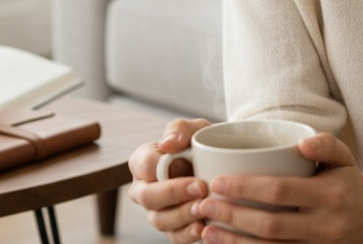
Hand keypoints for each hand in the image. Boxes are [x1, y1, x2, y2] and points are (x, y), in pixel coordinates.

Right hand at [128, 117, 212, 242]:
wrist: (220, 164)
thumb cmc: (201, 144)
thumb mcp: (194, 129)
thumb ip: (179, 130)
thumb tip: (167, 144)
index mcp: (143, 161)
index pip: (145, 167)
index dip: (168, 174)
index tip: (197, 179)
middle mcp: (143, 188)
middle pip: (148, 197)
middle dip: (175, 196)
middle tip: (202, 192)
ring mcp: (155, 210)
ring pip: (160, 220)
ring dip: (182, 216)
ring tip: (204, 210)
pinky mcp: (171, 227)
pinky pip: (173, 236)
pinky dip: (187, 234)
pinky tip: (202, 228)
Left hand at [192, 132, 362, 243]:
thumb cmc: (348, 182)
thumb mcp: (344, 158)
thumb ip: (326, 144)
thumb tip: (302, 144)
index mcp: (330, 194)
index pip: (281, 190)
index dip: (246, 188)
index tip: (217, 181)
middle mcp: (325, 225)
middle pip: (270, 224)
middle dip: (232, 215)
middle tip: (204, 204)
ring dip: (234, 242)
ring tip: (205, 230)